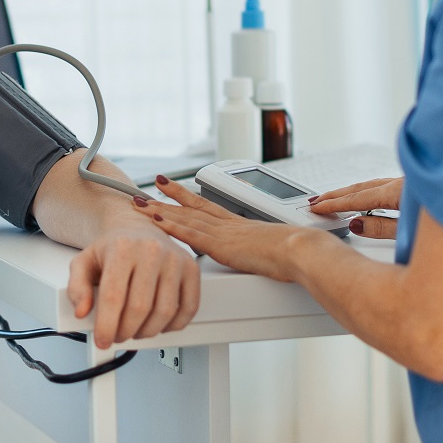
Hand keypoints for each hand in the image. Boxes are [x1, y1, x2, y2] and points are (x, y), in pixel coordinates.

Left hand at [66, 221, 200, 347]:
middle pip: (139, 308)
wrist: (138, 228)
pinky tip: (159, 324)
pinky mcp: (191, 268)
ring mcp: (174, 259)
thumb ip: (77, 287)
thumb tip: (82, 311)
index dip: (106, 326)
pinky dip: (174, 325)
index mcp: (122, 248)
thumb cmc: (113, 248)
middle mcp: (151, 250)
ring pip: (164, 312)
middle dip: (125, 331)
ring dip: (147, 331)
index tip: (103, 340)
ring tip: (136, 330)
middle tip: (118, 335)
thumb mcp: (84, 263)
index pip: (113, 297)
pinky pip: (188, 307)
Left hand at [134, 177, 331, 281]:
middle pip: (191, 208)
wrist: (302, 250)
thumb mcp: (273, 249)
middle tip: (147, 188)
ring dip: (161, 210)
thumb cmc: (295, 253)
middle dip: (166, 198)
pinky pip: (191, 234)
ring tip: (140, 202)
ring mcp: (223, 234)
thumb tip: (262, 255)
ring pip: (186, 218)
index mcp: (239, 225)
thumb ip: (261, 250)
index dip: (185, 196)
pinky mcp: (222, 246)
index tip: (170, 186)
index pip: (206, 206)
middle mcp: (228, 225)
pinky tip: (156, 221)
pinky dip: (172, 227)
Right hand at [310, 176, 403, 239]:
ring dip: (351, 192)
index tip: (317, 207)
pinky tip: (364, 197)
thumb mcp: (410, 233)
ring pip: (372, 185)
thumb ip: (382, 228)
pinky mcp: (415, 186)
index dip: (335, 204)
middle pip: (361, 188)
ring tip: (334, 199)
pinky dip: (367, 191)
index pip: (357, 198)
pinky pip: (383, 186)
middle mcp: (402, 182)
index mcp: (399, 191)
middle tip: (317, 201)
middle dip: (337, 194)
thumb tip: (356, 224)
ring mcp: (409, 182)